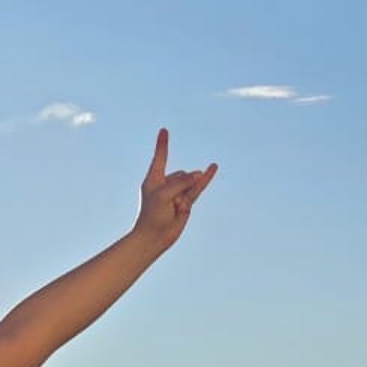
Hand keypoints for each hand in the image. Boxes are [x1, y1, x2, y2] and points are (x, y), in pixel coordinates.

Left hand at [132, 128, 216, 253]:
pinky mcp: (187, 200)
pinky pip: (198, 187)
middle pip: (180, 175)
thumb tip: (198, 175)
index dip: (162, 144)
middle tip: (168, 204)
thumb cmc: (153, 215)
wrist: (155, 237)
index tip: (164, 130)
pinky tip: (213, 166)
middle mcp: (165, 184)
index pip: (160, 157)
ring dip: (188, 190)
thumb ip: (182, 182)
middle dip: (179, 186)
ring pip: (190, 182)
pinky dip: (206, 178)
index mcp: (153, 179)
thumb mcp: (164, 194)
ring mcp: (177, 192)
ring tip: (177, 205)